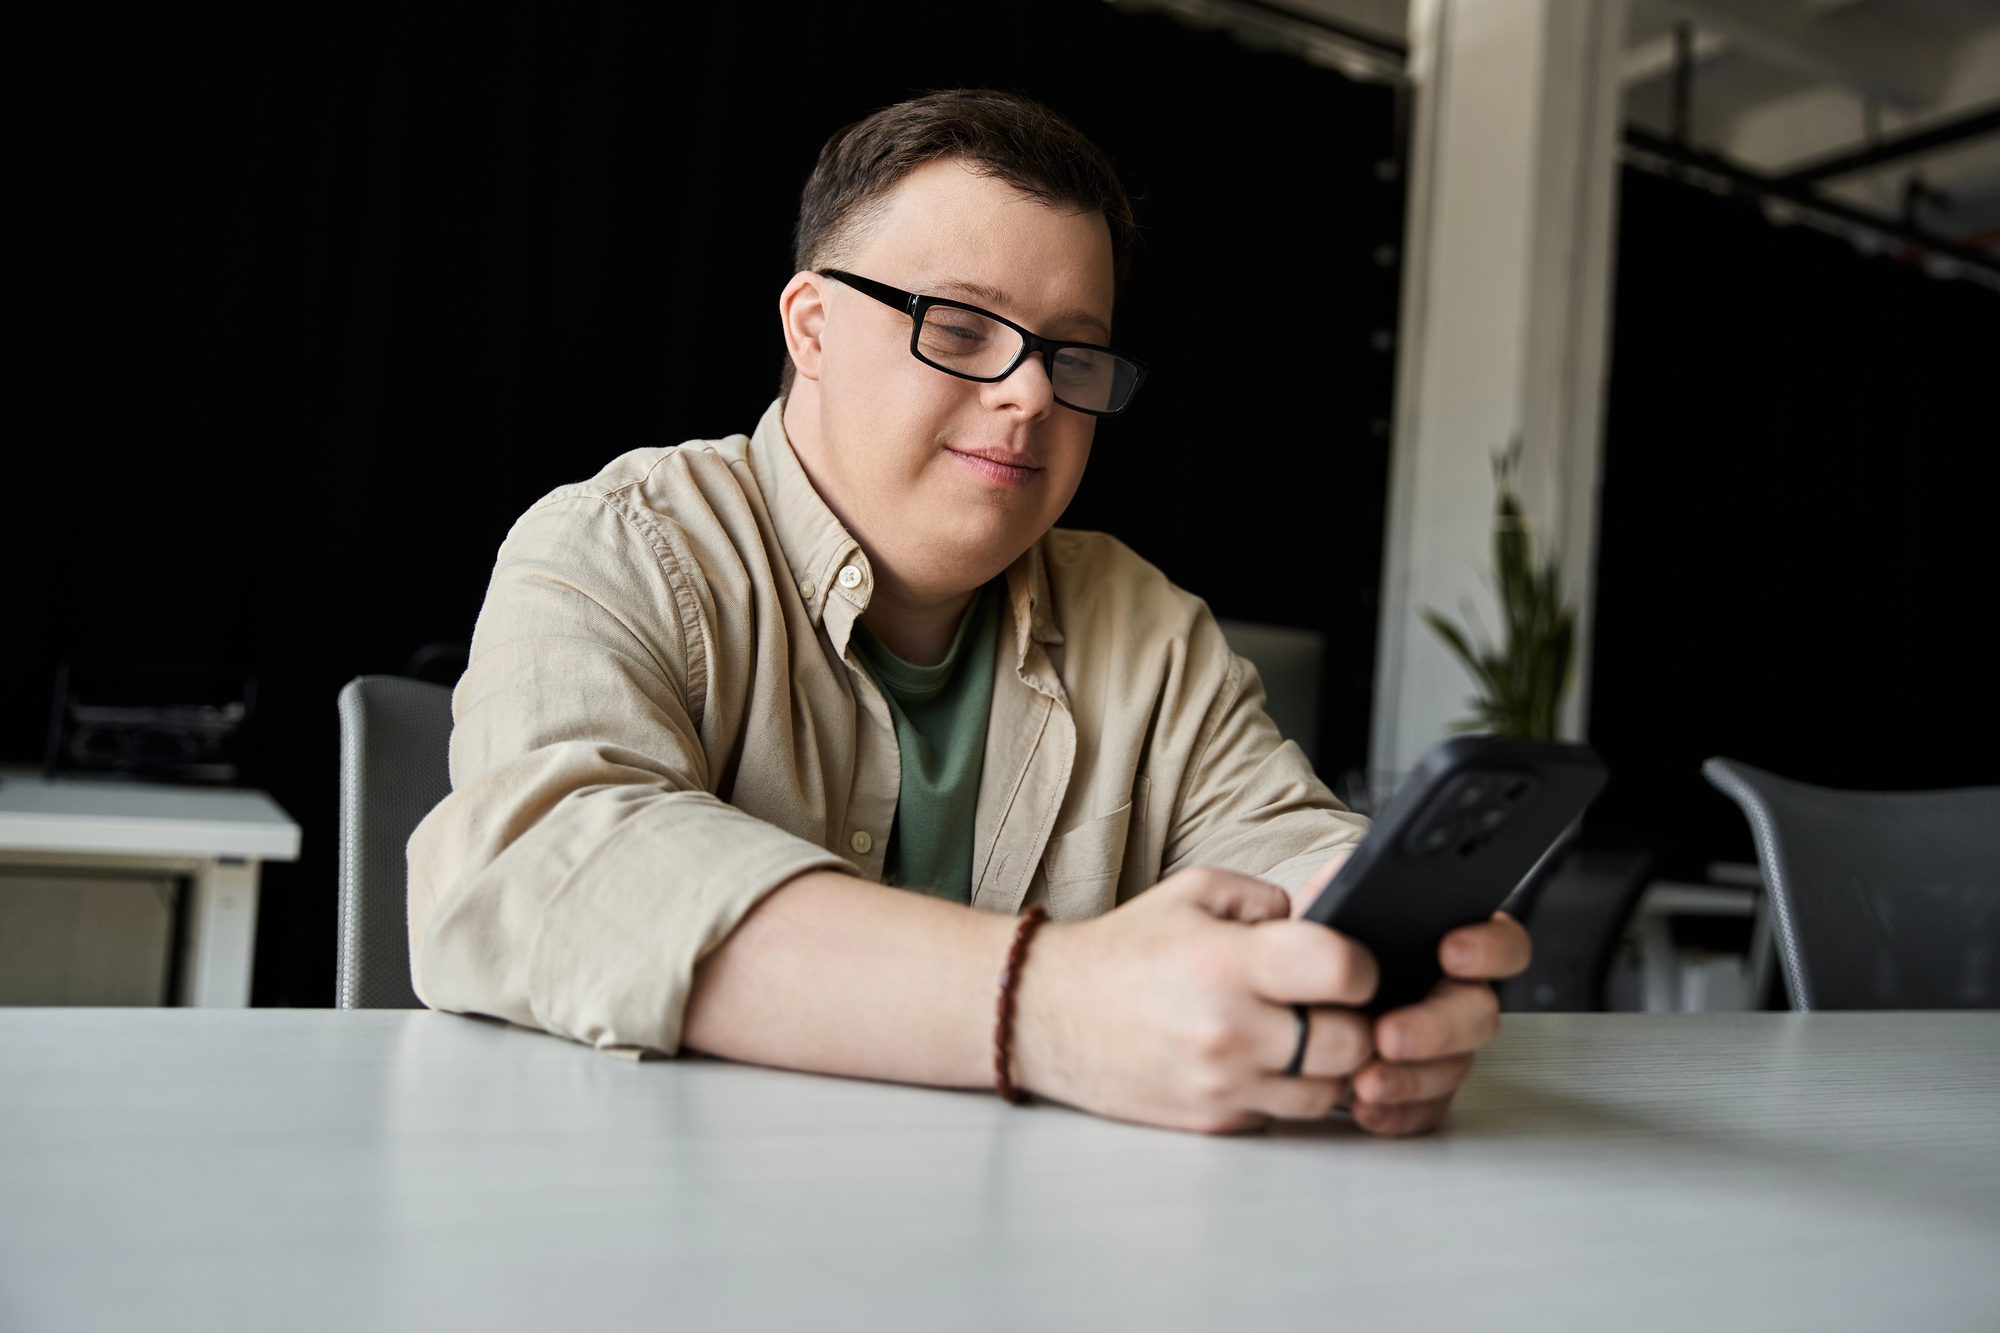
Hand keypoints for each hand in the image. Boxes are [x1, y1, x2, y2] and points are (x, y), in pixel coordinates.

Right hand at [1010, 865, 1379, 1133]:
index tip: (1352, 964)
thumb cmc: (1125, 949)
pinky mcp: (1213, 1121)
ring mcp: (1221, 1085)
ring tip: (1304, 1032)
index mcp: (1225, 962)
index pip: (1342, 970)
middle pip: (1351, 1043)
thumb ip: (1268, 899)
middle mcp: (1227, 1030)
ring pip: (1330, 1092)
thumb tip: (1328, 918)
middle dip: (1357, 1021)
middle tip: (1336, 1004)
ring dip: (1331, 1065)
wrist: (1049, 1014)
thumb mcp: (1194, 893)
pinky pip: (1286, 1114)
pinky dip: (1288, 1090)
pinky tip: (1265, 1059)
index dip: (1362, 965)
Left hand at [1292, 851, 1530, 1136]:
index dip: (1490, 948)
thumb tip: (1359, 880)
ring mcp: (1446, 1046)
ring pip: (1454, 1068)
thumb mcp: (1331, 904)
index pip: (1503, 942)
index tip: (1453, 951)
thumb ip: (1352, 887)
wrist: (1290, 998)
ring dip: (1411, 1078)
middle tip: (1388, 1034)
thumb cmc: (1318, 948)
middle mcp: (1457, 995)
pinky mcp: (1424, 1089)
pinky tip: (1366, 1105)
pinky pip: (1427, 1109)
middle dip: (1436, 1028)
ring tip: (1365, 1079)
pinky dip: (1397, 1112)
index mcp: (1452, 942)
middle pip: (1481, 1015)